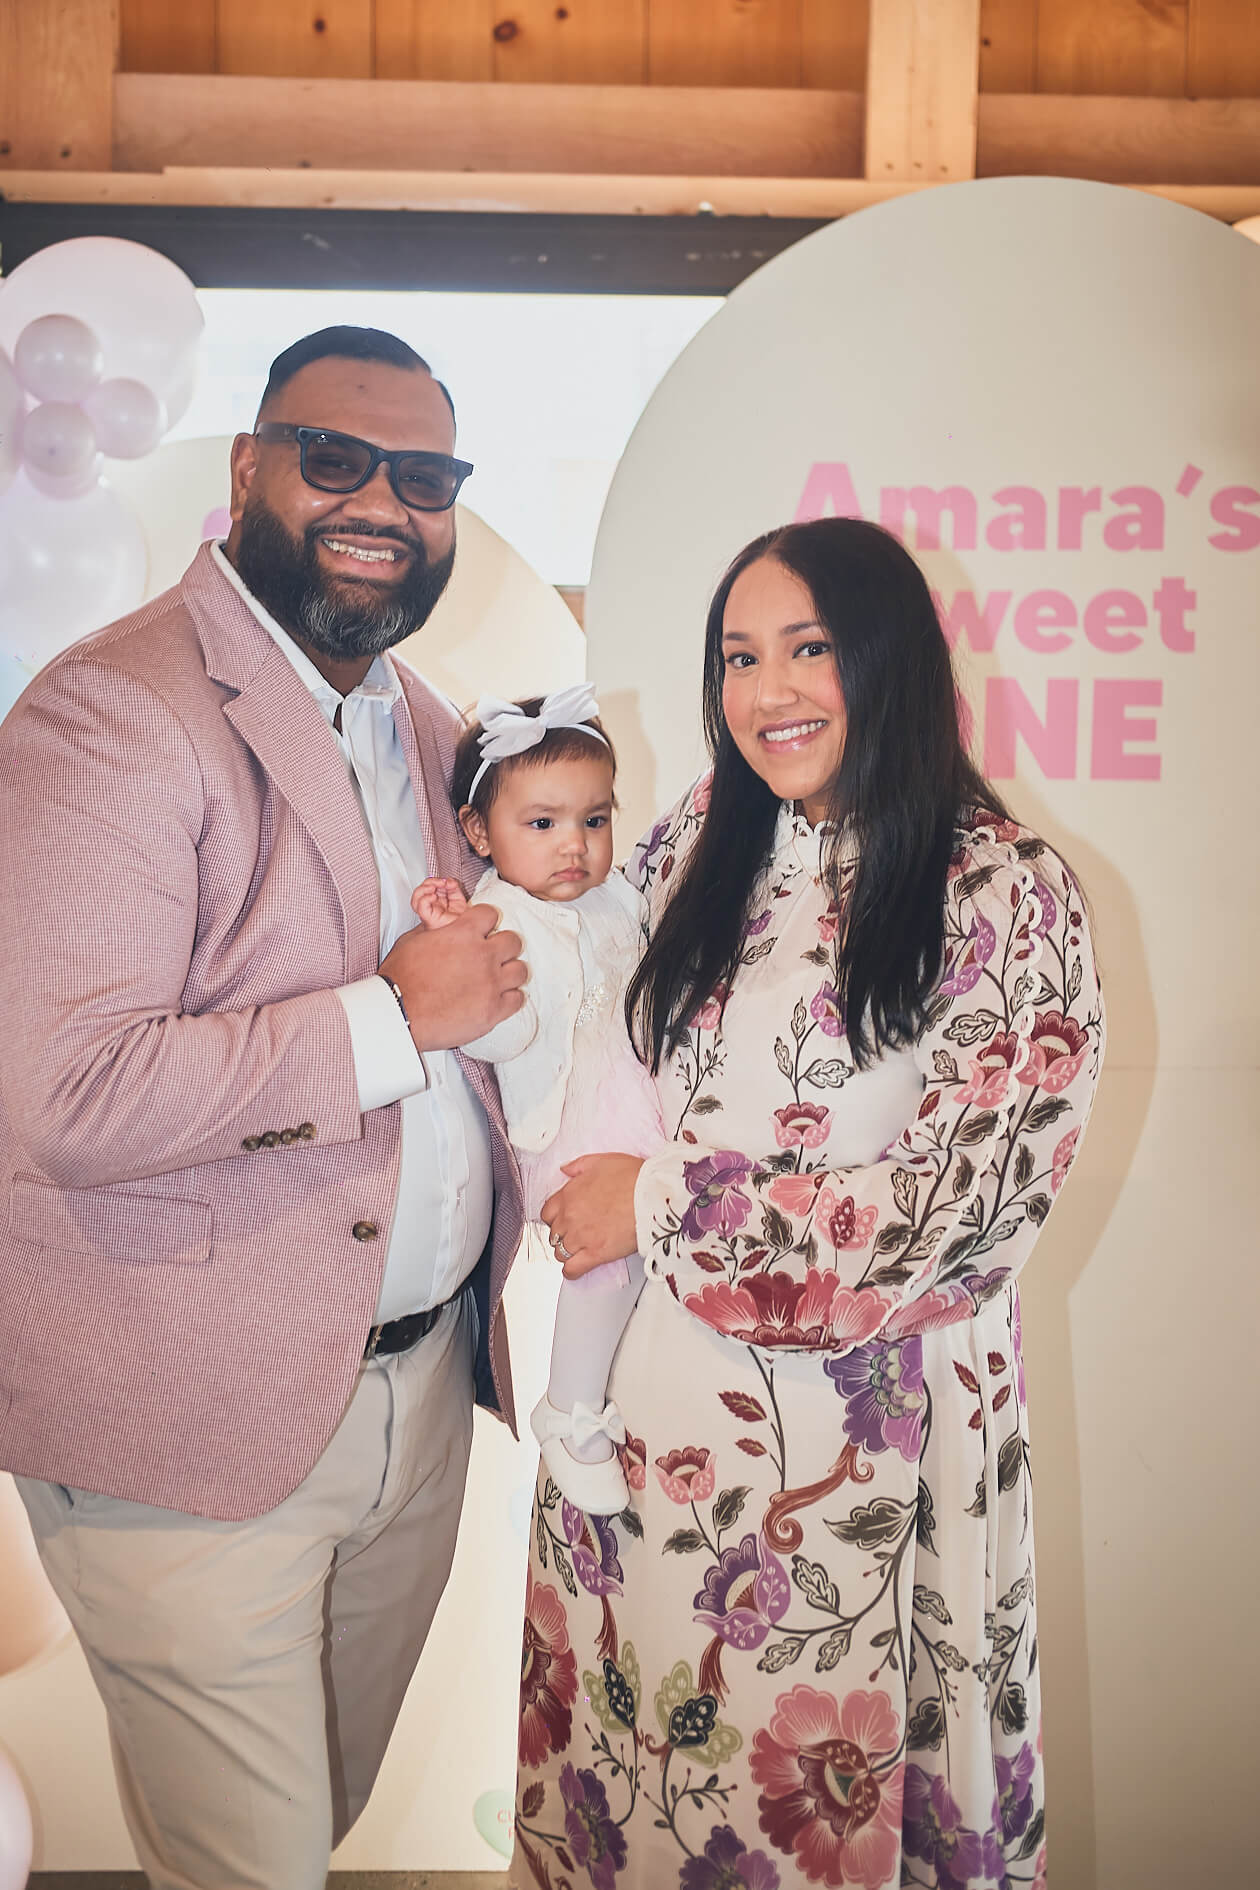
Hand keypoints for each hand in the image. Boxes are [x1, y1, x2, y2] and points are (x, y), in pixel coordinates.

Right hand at [380, 903, 524, 1050]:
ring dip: (510, 972)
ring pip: (521, 970)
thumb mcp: (412, 940)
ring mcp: (491, 983)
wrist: (397, 1012)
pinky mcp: (494, 1010)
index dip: (485, 922)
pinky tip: (498, 999)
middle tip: (491, 956)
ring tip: (497, 979)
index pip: (491, 914)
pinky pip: (518, 998)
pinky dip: (510, 998)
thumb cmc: (399, 979)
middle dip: (503, 947)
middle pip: (513, 941)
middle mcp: (483, 955)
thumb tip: (443, 926)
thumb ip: (436, 930)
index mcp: (463, 933)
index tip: (482, 931)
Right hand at [411, 876, 468, 929]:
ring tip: (434, 887)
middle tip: (441, 882)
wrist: (467, 932)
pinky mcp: (428, 919)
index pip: (427, 887)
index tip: (446, 880)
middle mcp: (429, 908)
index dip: (434, 880)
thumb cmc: (461, 920)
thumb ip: (453, 887)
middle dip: (429, 882)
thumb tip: (448, 881)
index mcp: (435, 902)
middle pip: (419, 891)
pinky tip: (434, 896)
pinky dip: (425, 898)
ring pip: (415, 899)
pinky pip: (421, 908)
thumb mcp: (458, 898)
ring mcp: (428, 914)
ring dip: (424, 889)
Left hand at [541, 1153, 644, 1278]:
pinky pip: (572, 1269)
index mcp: (569, 1194)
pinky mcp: (596, 1254)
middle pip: (554, 1233)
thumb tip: (565, 1170)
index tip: (563, 1218)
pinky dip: (571, 1271)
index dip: (555, 1217)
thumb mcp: (602, 1161)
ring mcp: (581, 1237)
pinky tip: (576, 1268)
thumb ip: (578, 1166)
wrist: (652, 1196)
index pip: (546, 1212)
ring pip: (560, 1252)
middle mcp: (570, 1217)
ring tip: (579, 1249)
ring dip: (567, 1251)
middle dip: (563, 1234)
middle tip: (576, 1232)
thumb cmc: (633, 1178)